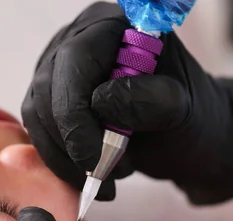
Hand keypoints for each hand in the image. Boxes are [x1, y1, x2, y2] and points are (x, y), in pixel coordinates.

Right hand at [22, 1, 232, 203]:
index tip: (95, 160)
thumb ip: (153, 100)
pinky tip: (92, 180)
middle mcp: (80, 41)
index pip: (75, 61)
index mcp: (115, 27)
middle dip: (74, 142)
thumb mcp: (184, 111)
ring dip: (68, 159)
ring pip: (38, 116)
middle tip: (111, 175)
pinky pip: (41, 134)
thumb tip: (103, 102)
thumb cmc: (194, 119)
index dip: (75, 112)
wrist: (190, 139)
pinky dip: (63, 164)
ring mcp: (63, 72)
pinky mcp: (55, 103)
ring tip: (112, 178)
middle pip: (48, 89)